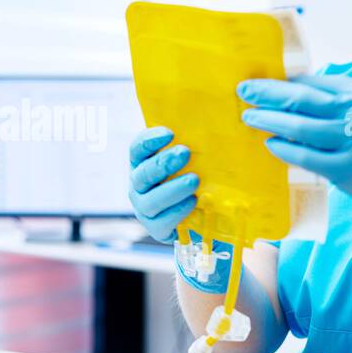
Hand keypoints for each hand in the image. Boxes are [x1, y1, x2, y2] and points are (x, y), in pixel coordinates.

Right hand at [128, 126, 197, 241]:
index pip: (137, 148)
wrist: (198, 216)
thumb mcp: (190, 160)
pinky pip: (162, 221)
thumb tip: (214, 124)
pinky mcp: (156, 228)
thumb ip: (192, 145)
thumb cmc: (192, 178)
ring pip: (150, 200)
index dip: (150, 140)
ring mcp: (144, 208)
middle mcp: (138, 185)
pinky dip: (178, 211)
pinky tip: (193, 201)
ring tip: (194, 180)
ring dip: (172, 189)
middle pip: (142, 174)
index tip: (170, 132)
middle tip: (185, 153)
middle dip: (163, 163)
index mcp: (142, 164)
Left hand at [240, 73, 351, 300]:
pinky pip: (307, 157)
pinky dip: (285, 150)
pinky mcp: (347, 170)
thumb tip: (286, 88)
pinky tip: (270, 144)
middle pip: (304, 101)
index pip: (315, 83)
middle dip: (269, 95)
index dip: (283, 81)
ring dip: (270, 121)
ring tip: (250, 118)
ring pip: (302, 128)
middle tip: (244, 92)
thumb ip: (333, 99)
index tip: (258, 81)